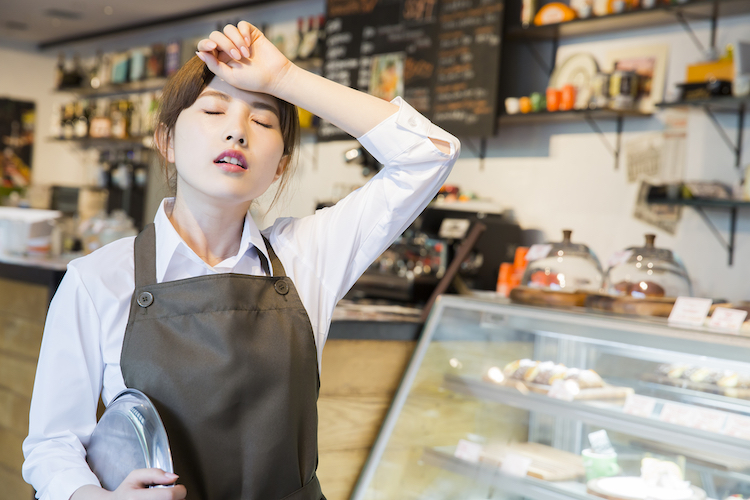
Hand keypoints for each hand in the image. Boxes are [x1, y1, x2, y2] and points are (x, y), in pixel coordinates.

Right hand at [71, 469, 185, 499]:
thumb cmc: (125, 492)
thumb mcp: (135, 476)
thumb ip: (155, 473)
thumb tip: (173, 477)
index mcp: (136, 498)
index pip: (170, 495)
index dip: (179, 490)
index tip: (178, 487)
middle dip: (177, 497)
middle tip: (168, 494)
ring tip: (162, 499)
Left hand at [196, 22, 293, 96]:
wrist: (275, 77)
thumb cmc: (253, 81)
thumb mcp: (230, 77)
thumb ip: (214, 66)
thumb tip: (199, 53)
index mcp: (220, 59)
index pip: (206, 46)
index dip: (205, 44)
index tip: (212, 47)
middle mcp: (228, 48)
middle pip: (216, 35)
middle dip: (225, 44)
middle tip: (237, 57)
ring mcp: (239, 40)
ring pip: (228, 29)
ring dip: (235, 40)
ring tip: (246, 54)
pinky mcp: (251, 34)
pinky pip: (241, 24)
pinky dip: (243, 32)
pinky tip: (249, 43)